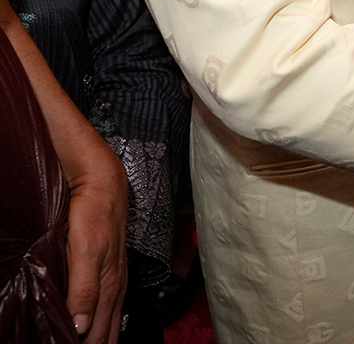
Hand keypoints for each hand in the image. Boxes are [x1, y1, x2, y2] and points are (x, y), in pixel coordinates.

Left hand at [66, 147, 127, 343]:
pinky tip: (103, 319)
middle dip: (99, 343)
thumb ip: (83, 291)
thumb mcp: (85, 254)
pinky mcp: (113, 264)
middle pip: (108, 326)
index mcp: (109, 285)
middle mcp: (116, 283)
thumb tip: (81, 329)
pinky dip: (106, 317)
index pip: (100, 330)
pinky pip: (112, 301)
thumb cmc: (94, 215)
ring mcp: (116, 274)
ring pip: (111, 315)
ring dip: (104, 334)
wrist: (105, 182)